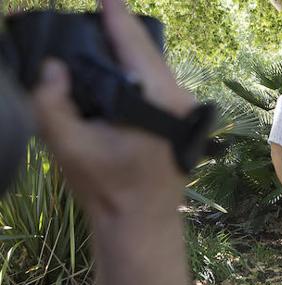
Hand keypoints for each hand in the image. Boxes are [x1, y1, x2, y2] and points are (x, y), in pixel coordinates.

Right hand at [32, 0, 196, 217]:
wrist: (141, 223)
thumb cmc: (106, 188)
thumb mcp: (68, 146)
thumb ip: (51, 101)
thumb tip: (53, 65)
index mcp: (159, 100)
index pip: (135, 46)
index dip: (117, 18)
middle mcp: (179, 99)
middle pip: (147, 54)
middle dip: (120, 33)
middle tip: (96, 16)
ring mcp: (185, 111)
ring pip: (154, 69)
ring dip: (129, 53)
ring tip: (101, 38)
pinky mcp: (182, 122)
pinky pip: (158, 85)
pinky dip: (137, 72)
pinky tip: (117, 69)